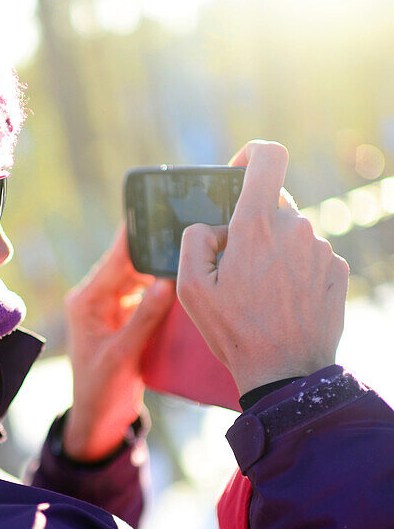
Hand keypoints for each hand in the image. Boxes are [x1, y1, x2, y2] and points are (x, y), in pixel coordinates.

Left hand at [63, 225, 174, 461]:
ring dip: (165, 268)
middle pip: (133, 262)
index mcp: (87, 300)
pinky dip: (167, 289)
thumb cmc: (100, 392)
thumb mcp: (122, 356)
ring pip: (143, 277)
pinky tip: (189, 281)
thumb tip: (168, 282)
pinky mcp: (128, 319)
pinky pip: (149, 295)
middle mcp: (98, 298)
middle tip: (194, 232)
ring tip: (197, 252)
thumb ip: (144, 319)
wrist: (98, 422)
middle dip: (159, 249)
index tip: (162, 208)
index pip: (117, 256)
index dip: (139, 233)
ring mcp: (114, 308)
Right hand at [177, 140, 348, 395]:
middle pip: (273, 204)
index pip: (268, 157)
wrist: (285, 373)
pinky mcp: (337, 270)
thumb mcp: (191, 288)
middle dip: (252, 225)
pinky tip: (284, 301)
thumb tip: (212, 226)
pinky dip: (295, 270)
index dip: (251, 155)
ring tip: (261, 293)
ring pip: (291, 232)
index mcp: (256, 225)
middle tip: (237, 265)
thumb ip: (194, 240)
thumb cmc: (235, 331)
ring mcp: (320, 249)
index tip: (239, 172)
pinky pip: (310, 256)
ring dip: (274, 251)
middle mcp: (294, 228)